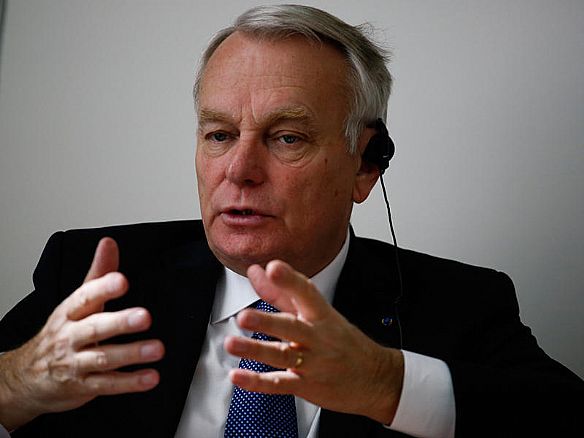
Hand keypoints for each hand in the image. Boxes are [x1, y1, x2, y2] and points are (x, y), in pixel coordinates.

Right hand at [0, 238, 163, 430]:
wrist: (26, 378)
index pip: (85, 297)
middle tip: (144, 316)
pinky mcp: (83, 386)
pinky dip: (130, 382)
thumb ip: (98, 274)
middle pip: (95, 328)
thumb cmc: (59, 334)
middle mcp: (71, 337)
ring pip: (103, 358)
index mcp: (70, 312)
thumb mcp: (75, 302)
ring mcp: (76, 363)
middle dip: (120, 322)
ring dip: (131, 354)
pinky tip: (150, 377)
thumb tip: (109, 243)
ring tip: (156, 349)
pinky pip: (108, 384)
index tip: (121, 280)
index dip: (103, 288)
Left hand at [224, 260, 403, 423]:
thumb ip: (282, 292)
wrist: (376, 378)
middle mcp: (317, 336)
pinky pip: (280, 384)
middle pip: (291, 326)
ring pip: (282, 355)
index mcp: (321, 315)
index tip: (273, 268)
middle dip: (267, 321)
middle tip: (244, 316)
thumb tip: (257, 271)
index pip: (306, 292)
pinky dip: (257, 382)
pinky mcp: (307, 385)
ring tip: (231, 343)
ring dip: (255, 350)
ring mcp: (313, 362)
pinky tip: (238, 375)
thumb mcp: (318, 313)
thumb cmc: (342, 341)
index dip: (290, 279)